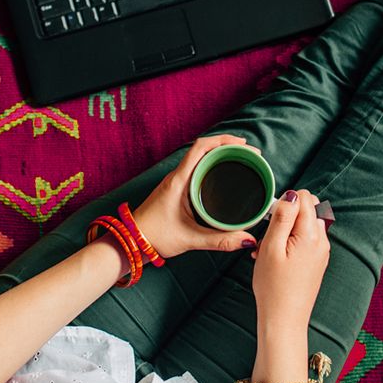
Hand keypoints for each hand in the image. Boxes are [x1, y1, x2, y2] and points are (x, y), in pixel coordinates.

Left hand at [131, 134, 259, 258]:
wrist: (132, 242)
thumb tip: (248, 239)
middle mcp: (177, 176)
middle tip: (250, 155)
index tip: (242, 144)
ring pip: (201, 159)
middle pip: (204, 150)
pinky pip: (197, 170)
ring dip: (221, 155)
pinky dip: (213, 167)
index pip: (200, 148)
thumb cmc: (154, 237)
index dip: (223, 140)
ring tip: (242, 160)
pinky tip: (225, 175)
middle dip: (228, 147)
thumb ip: (220, 241)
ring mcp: (177, 182)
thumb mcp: (191, 239)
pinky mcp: (177, 189)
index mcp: (179, 181)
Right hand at [251, 189, 328, 329]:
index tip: (270, 220)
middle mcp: (322, 241)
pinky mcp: (316, 261)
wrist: (284, 320)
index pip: (305, 197)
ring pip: (304, 225)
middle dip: (286, 215)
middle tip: (268, 235)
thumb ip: (282, 217)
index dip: (284, 203)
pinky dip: (289, 243)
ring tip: (268, 250)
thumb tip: (291, 194)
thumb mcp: (271, 247)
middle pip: (307, 209)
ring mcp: (321, 252)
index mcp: (312, 234)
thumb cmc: (274, 287)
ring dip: (285, 230)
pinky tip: (275, 258)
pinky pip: (304, 240)